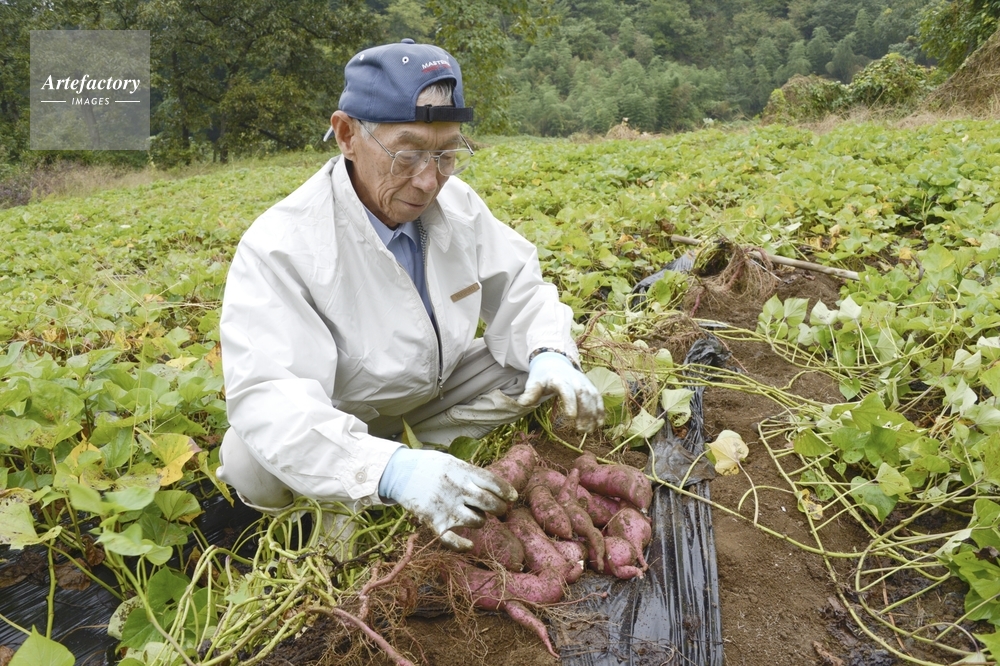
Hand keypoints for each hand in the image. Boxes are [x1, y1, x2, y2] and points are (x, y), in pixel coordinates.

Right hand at [378, 448, 516, 549]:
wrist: (399, 473)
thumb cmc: (428, 465)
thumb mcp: (451, 462)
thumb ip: (470, 474)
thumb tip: (492, 486)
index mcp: (463, 472)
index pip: (492, 482)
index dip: (506, 491)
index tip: (513, 497)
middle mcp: (458, 489)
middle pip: (489, 503)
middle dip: (500, 508)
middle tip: (500, 509)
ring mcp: (447, 507)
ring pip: (477, 521)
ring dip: (481, 521)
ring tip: (476, 517)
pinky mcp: (435, 522)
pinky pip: (453, 540)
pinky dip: (463, 545)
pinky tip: (469, 545)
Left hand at [517, 352, 603, 431]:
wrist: (556, 362)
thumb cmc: (543, 376)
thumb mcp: (534, 382)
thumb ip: (530, 392)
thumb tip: (522, 403)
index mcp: (560, 380)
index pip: (566, 391)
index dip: (570, 403)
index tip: (571, 417)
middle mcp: (575, 381)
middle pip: (582, 397)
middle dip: (584, 413)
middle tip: (581, 430)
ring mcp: (585, 384)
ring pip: (592, 399)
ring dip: (593, 415)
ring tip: (589, 431)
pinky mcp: (591, 387)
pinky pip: (598, 399)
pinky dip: (600, 411)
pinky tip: (599, 424)